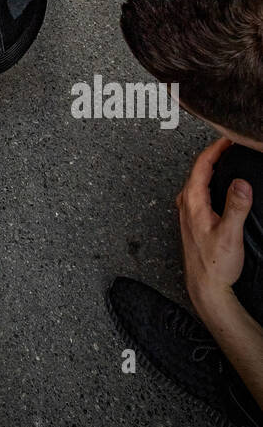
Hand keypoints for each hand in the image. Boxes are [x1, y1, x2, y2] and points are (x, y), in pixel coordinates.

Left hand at [176, 137, 251, 319]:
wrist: (206, 288)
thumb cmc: (214, 266)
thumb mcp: (230, 235)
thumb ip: (236, 207)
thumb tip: (241, 183)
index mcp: (192, 202)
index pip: (201, 164)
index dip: (216, 148)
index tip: (229, 138)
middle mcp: (186, 204)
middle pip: (198, 169)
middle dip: (214, 154)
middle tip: (230, 144)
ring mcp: (188, 212)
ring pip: (198, 181)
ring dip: (211, 167)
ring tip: (226, 159)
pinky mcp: (193, 221)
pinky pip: (200, 192)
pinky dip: (210, 181)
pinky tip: (219, 186)